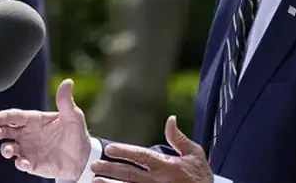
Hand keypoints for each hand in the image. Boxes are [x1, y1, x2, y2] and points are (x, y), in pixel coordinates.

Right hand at [0, 78, 90, 179]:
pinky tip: (24, 163)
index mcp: (34, 120)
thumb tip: (67, 82)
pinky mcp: (31, 164)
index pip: (15, 116)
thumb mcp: (73, 116)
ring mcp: (28, 149)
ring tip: (8, 150)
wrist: (82, 158)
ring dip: (5, 149)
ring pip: (9, 148)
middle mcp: (27, 134)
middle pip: (6, 131)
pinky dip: (20, 163)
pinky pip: (21, 164)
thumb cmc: (76, 133)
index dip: (4, 116)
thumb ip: (66, 101)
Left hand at [90, 116, 211, 182]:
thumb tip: (170, 119)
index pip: (141, 156)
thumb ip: (178, 138)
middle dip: (111, 170)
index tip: (109, 148)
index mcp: (166, 165)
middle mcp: (158, 180)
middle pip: (130, 174)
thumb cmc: (201, 176)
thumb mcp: (194, 154)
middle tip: (94, 165)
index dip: (125, 152)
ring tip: (96, 182)